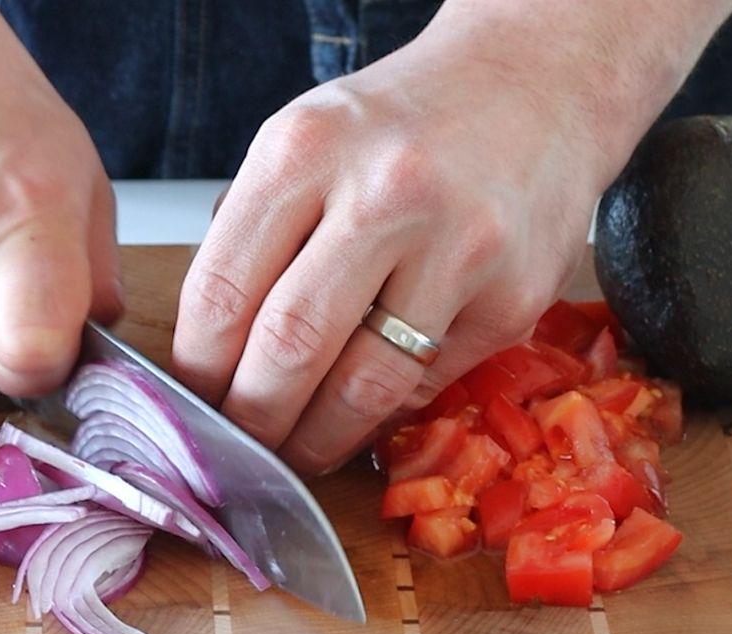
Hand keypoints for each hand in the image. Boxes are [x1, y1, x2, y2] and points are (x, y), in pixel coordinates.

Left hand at [172, 6, 621, 473]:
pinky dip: (384, 411)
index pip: (221, 291)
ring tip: (295, 451)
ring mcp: (459, 249)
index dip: (197, 369)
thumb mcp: (307, 141)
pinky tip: (363, 410)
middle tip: (240, 446)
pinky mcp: (515, 298)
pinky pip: (427, 383)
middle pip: (288, 348)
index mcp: (306, 150)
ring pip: (363, 385)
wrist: (536, 84)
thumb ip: (254, 232)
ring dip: (316, 439)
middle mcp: (385, 194)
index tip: (194, 403)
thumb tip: (213, 351)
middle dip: (251, 420)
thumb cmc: (405, 123)